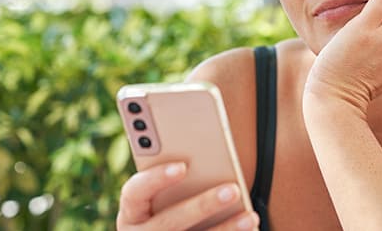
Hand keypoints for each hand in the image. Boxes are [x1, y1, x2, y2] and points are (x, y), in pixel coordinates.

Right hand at [116, 162, 259, 230]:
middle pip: (170, 221)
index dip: (156, 178)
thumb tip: (204, 158)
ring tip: (250, 216)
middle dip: (203, 205)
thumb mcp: (159, 198)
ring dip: (226, 229)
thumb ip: (174, 181)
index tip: (183, 166)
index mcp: (131, 212)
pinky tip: (249, 230)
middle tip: (233, 190)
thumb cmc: (163, 210)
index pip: (134, 192)